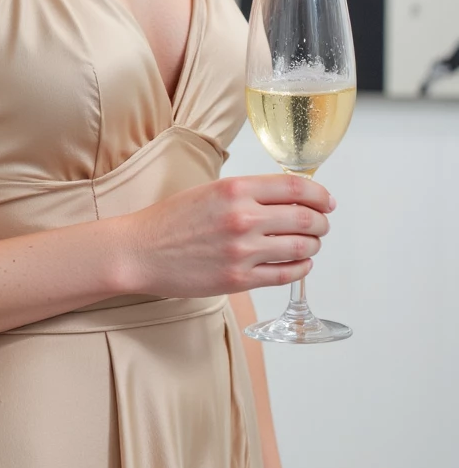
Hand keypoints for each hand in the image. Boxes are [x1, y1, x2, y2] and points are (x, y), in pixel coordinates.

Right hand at [120, 174, 334, 296]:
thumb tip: (290, 198)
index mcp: (235, 189)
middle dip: (321, 222)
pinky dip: (301, 268)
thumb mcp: (210, 191)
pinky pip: (285, 274)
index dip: (320, 194)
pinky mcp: (239, 280)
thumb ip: (249, 193)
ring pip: (301, 247)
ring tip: (309, 245)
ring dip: (313, 246)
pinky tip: (299, 264)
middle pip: (306, 218)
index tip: (327, 201)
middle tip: (321, 225)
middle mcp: (243, 218)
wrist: (140, 252)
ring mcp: (242, 251)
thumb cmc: (171, 220)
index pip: (296, 188)